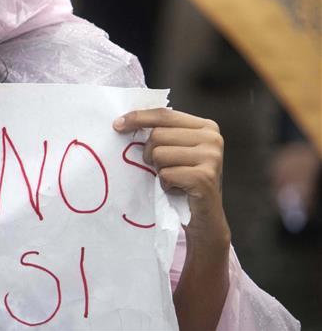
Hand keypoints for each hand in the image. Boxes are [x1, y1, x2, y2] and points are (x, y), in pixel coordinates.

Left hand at [114, 108, 229, 248]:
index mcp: (205, 126)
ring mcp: (212, 157)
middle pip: (158, 135)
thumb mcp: (176, 150)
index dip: (138, 117)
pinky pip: (166, 174)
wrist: (205, 217)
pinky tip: (177, 189)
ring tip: (172, 178)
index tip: (117, 125)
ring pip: (159, 154)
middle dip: (150, 153)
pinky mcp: (205, 177)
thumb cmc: (185, 180)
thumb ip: (162, 132)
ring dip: (159, 170)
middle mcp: (213, 138)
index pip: (164, 114)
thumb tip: (123, 122)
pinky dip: (165, 184)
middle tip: (160, 167)